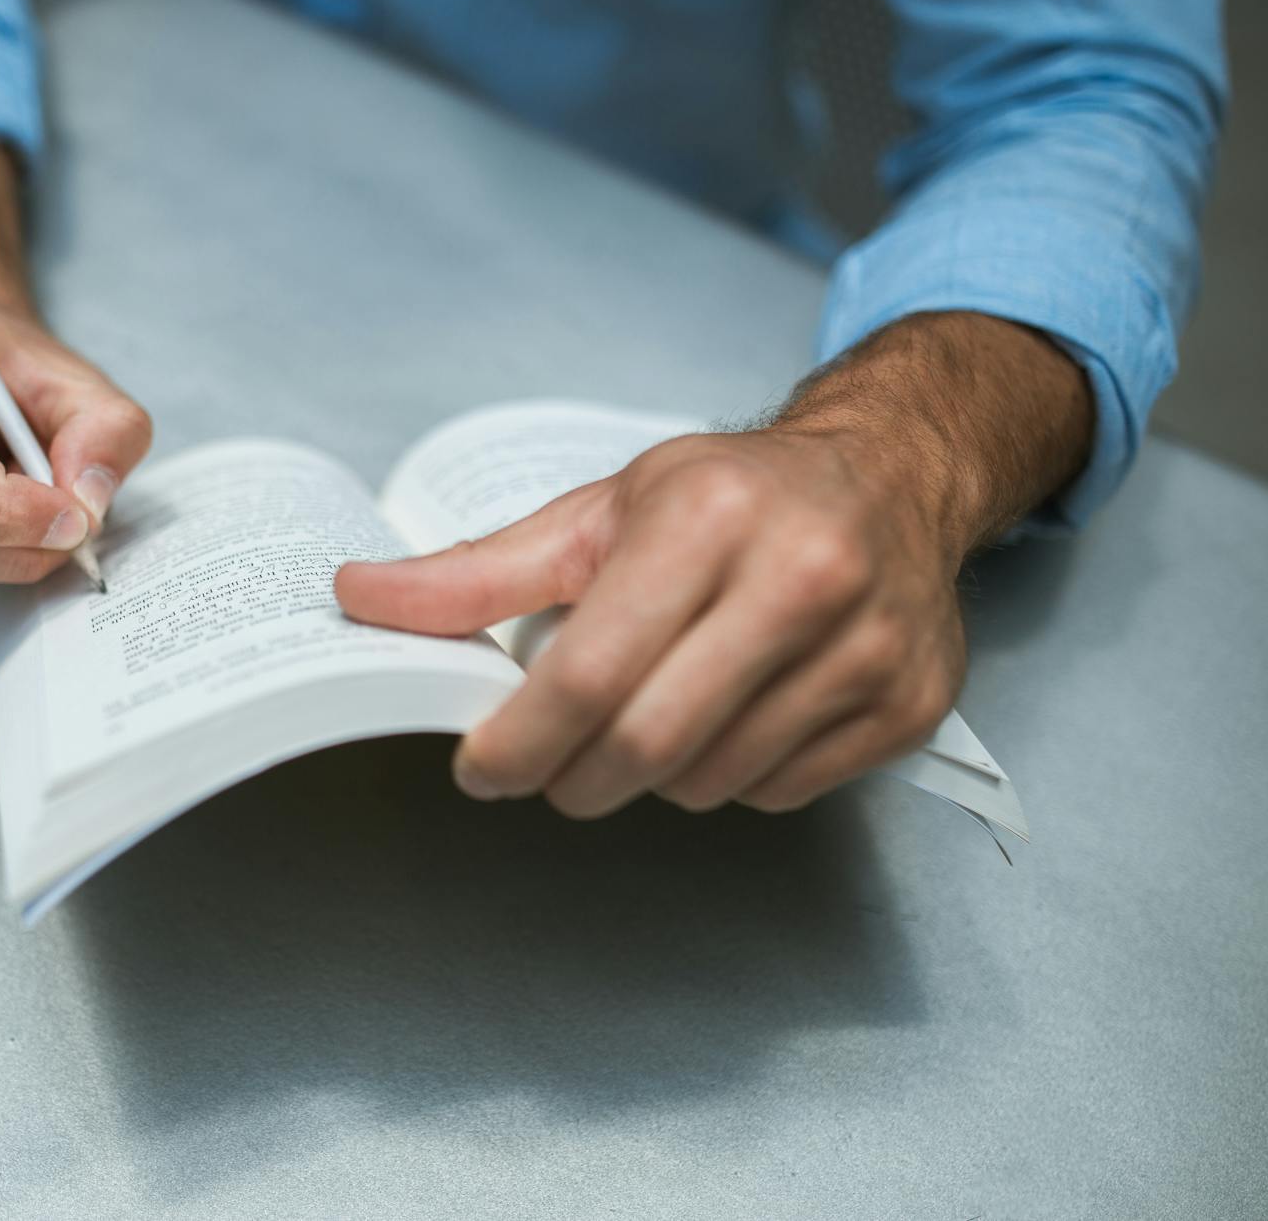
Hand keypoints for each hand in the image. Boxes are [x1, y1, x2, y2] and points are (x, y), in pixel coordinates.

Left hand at [338, 424, 968, 816]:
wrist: (895, 474)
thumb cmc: (733, 494)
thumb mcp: (602, 511)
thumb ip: (480, 570)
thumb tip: (359, 596)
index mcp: (708, 518)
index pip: (588, 674)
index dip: (517, 742)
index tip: (481, 766)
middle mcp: (801, 578)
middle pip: (647, 745)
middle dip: (574, 778)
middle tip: (552, 766)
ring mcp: (868, 647)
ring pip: (711, 781)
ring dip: (654, 777)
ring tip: (656, 712)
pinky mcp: (908, 705)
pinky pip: (779, 791)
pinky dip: (731, 777)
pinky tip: (733, 715)